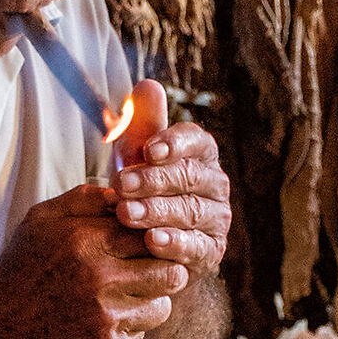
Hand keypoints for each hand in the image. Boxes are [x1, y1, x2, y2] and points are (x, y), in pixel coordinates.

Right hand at [0, 184, 187, 338]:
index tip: (147, 246)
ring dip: (149, 302)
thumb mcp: (41, 221)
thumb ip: (84, 199)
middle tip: (150, 272)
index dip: (155, 240)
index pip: (151, 234)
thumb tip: (125, 193)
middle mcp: (99, 279)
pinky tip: (102, 321)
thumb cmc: (22, 269)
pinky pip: (140, 335)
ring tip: (125, 297)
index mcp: (86, 241)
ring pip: (161, 307)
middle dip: (163, 271)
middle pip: (169, 272)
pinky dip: (127, 329)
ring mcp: (104, 318)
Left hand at [105, 123, 230, 273]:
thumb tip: (147, 86)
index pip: (196, 141)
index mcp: (202, 155)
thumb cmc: (143, 192)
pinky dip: (174, 244)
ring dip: (156, 211)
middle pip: (189, 176)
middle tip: (120, 184)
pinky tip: (151, 241)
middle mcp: (215, 185)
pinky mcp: (210, 253)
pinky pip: (196, 247)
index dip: (174, 144)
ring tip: (125, 213)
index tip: (148, 149)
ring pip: (190, 211)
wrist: (145, 247)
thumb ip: (141, 125)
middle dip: (153, 179)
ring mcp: (216, 220)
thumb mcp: (136, 158)